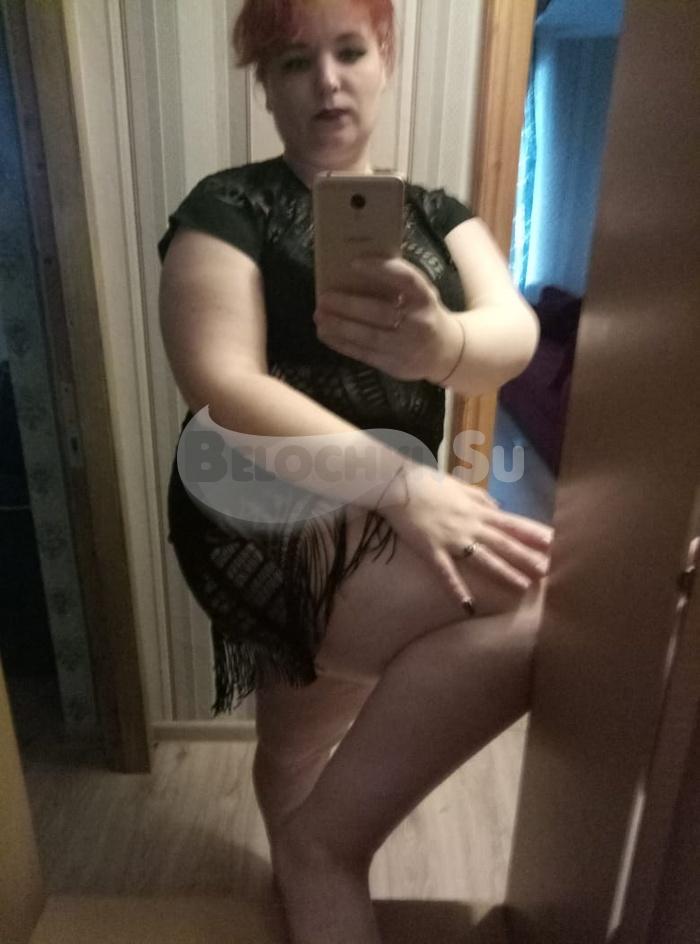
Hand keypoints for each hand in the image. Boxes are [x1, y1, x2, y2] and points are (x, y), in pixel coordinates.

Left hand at [313, 255, 462, 381]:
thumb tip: (354, 270)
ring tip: (319, 317)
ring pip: (369, 336)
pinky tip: (326, 334)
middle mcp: (419, 322)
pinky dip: (342, 344)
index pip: (405, 279)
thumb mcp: (420, 295)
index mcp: (425, 298)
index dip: (381, 270)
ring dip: (340, 327)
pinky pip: (364, 354)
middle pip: (380, 312)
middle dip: (349, 305)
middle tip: (323, 298)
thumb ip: (398, 285)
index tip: (354, 263)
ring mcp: (407, 347)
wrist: (445, 352)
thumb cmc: (423, 314)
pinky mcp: (395, 365)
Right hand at [380, 464, 553, 613]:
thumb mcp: (460, 486)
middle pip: (504, 543)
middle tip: (549, 571)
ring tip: (523, 586)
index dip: (534, 533)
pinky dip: (457, 588)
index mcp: (478, 510)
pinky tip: (467, 605)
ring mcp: (452, 538)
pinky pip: (446, 572)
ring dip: (504, 572)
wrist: (398, 484)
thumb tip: (499, 507)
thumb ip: (481, 497)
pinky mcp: (432, 549)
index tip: (555, 542)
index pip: (512, 523)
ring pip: (483, 558)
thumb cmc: (428, 483)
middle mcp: (470, 525)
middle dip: (527, 557)